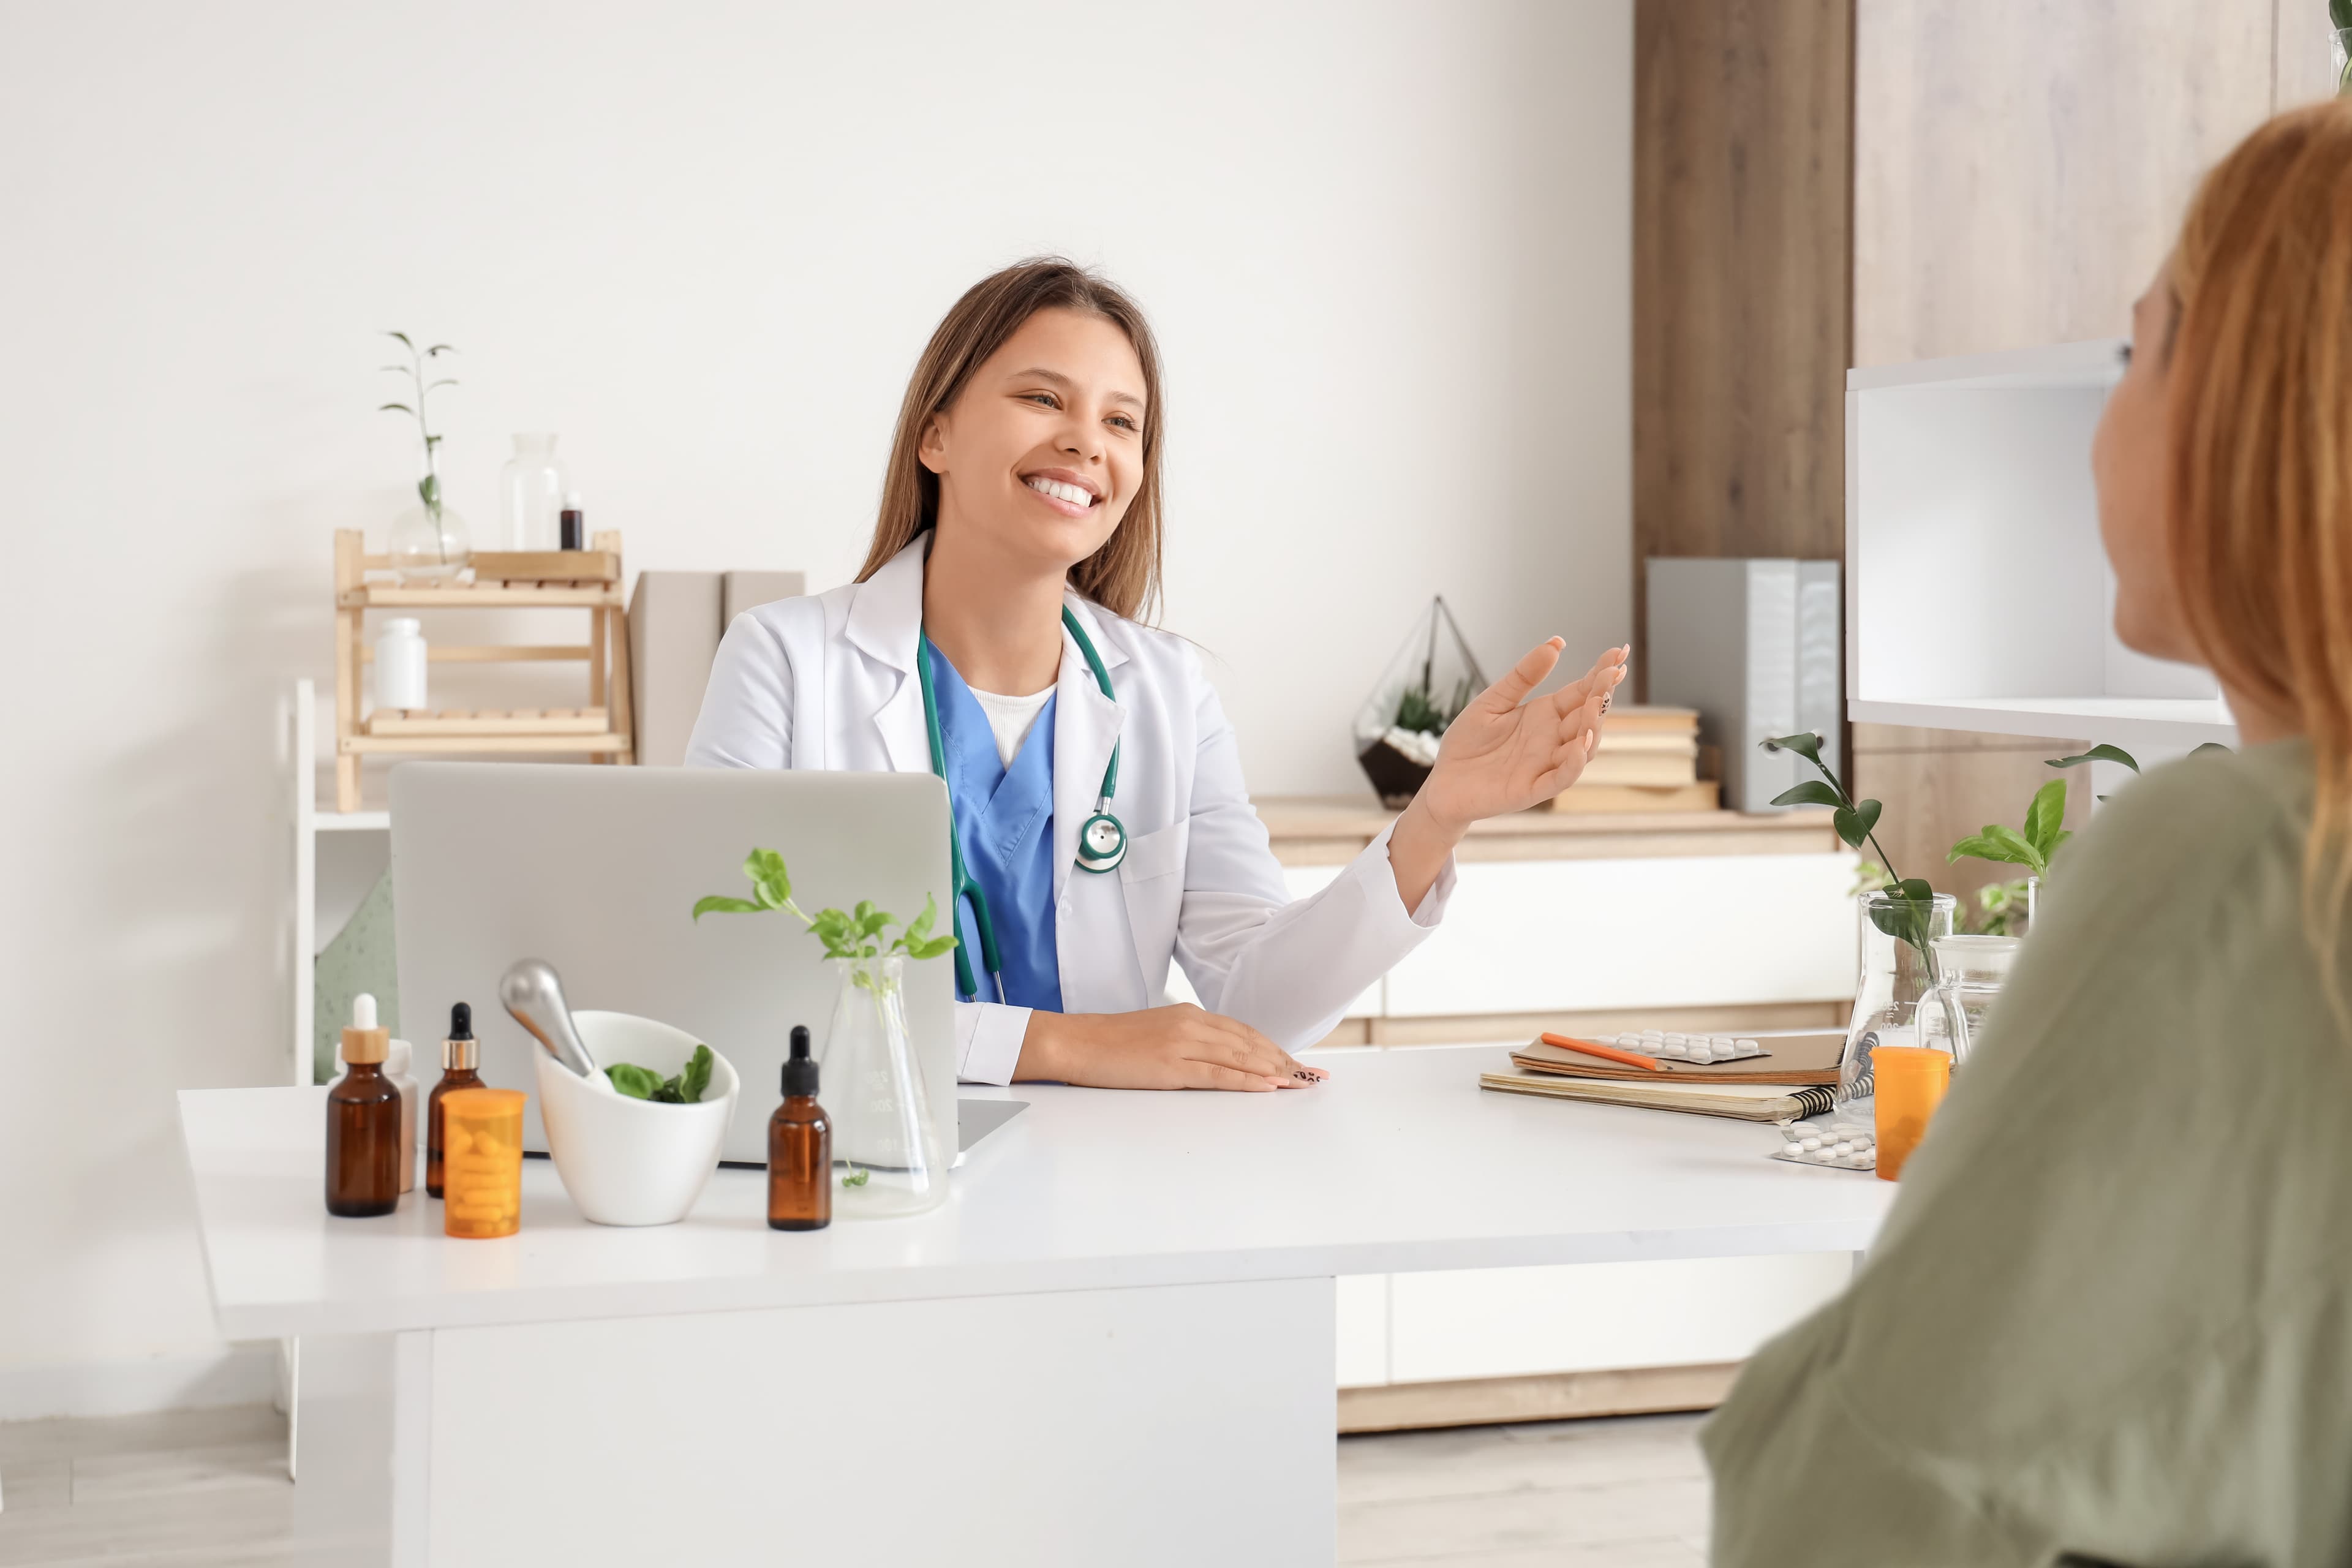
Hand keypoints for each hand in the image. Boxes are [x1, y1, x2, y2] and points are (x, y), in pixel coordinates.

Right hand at [1014, 1004, 1329, 1090]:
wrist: (1076, 1042)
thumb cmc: (1111, 1043)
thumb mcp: (1156, 1033)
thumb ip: (1187, 1039)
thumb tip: (1214, 1055)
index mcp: (1189, 1015)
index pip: (1243, 1032)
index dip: (1273, 1047)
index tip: (1296, 1061)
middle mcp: (1191, 1024)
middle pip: (1250, 1043)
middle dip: (1285, 1059)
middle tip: (1312, 1076)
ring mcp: (1182, 1044)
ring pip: (1241, 1057)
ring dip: (1275, 1070)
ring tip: (1301, 1083)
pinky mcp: (1171, 1066)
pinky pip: (1219, 1074)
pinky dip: (1248, 1080)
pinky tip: (1269, 1086)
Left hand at [1413, 640, 1628, 830]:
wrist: (1442, 783)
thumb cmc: (1468, 743)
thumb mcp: (1493, 701)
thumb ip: (1523, 676)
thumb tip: (1556, 642)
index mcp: (1545, 715)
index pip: (1581, 692)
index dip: (1601, 674)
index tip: (1618, 652)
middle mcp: (1552, 739)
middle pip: (1587, 717)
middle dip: (1602, 695)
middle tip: (1613, 672)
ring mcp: (1545, 765)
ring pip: (1582, 748)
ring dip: (1593, 727)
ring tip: (1596, 704)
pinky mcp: (1532, 789)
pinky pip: (1560, 778)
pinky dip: (1573, 764)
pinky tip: (1579, 746)